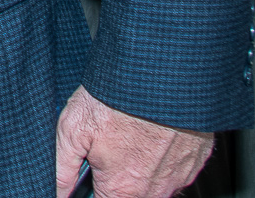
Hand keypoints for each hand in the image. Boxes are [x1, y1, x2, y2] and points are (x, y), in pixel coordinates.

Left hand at [53, 87, 211, 197]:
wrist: (163, 70)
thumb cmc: (119, 96)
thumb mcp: (73, 129)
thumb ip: (62, 170)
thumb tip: (58, 192)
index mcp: (123, 188)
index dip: (92, 187)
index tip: (90, 171)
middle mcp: (155, 189)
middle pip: (129, 194)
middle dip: (116, 176)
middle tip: (108, 146)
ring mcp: (180, 175)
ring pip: (155, 182)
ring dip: (140, 165)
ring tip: (129, 132)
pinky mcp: (196, 158)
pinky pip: (176, 167)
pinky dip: (163, 154)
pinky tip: (151, 130)